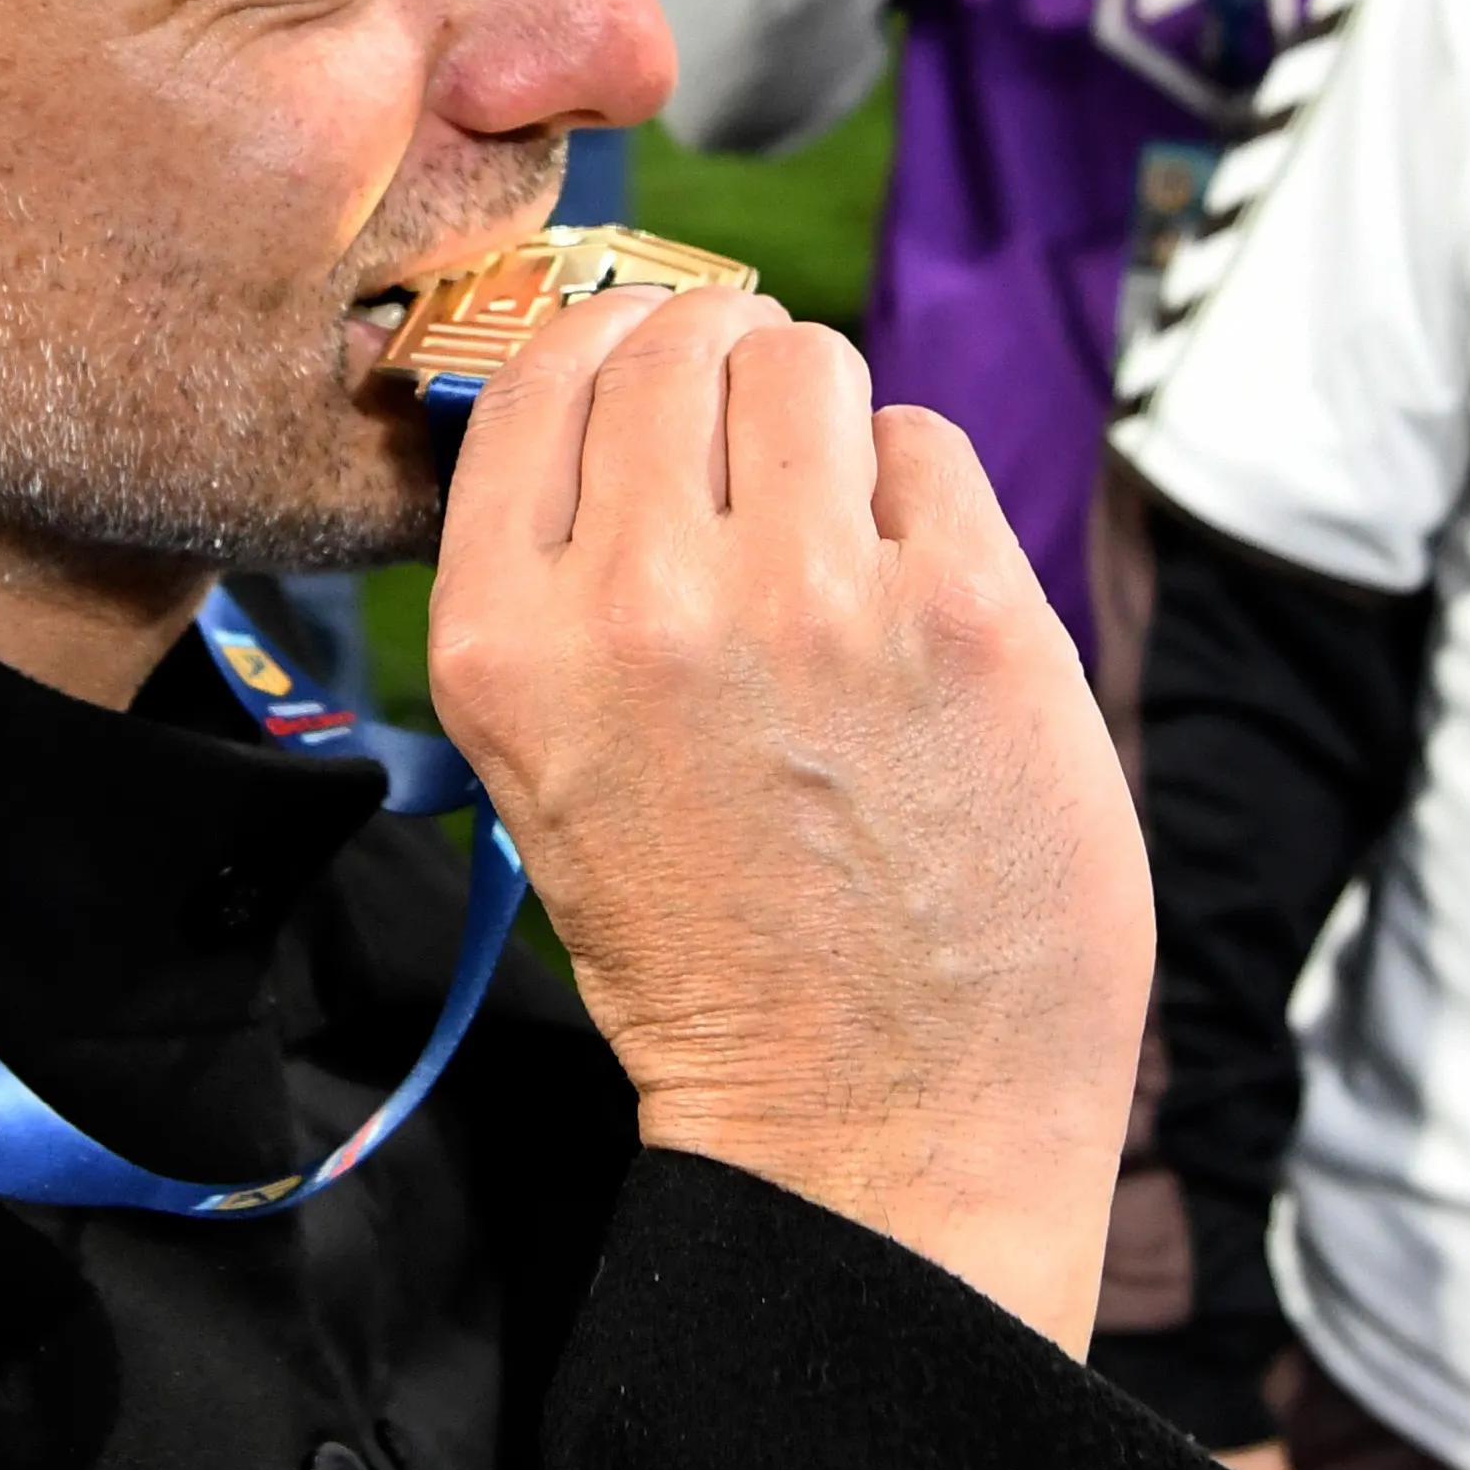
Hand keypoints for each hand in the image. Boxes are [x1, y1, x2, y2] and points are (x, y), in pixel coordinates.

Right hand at [427, 283, 1148, 1351]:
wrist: (874, 1129)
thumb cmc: (717, 960)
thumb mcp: (547, 771)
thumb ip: (561, 588)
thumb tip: (617, 393)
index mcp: (505, 641)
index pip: (543, 369)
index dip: (611, 350)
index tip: (651, 380)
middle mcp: (639, 599)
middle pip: (680, 340)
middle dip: (727, 376)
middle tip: (765, 467)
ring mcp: (809, 598)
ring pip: (810, 365)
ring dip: (830, 425)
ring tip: (844, 540)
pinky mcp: (964, 612)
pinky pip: (930, 450)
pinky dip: (928, 509)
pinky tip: (921, 623)